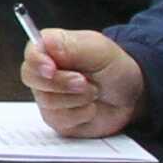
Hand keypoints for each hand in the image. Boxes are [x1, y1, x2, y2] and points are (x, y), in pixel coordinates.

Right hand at [19, 26, 142, 136]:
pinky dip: (81, 113)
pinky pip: (59, 119)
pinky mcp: (56, 118)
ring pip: (46, 101)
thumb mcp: (99, 50)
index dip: (37, 61)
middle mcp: (44, 73)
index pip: (31, 52)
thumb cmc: (113, 67)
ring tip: (94, 91)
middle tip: (84, 82)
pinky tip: (90, 107)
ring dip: (77, 98)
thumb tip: (46, 43)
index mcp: (51, 49)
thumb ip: (71, 46)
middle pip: (31, 78)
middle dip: (61, 82)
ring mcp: (48, 96)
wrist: (131, 96)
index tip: (51, 69)